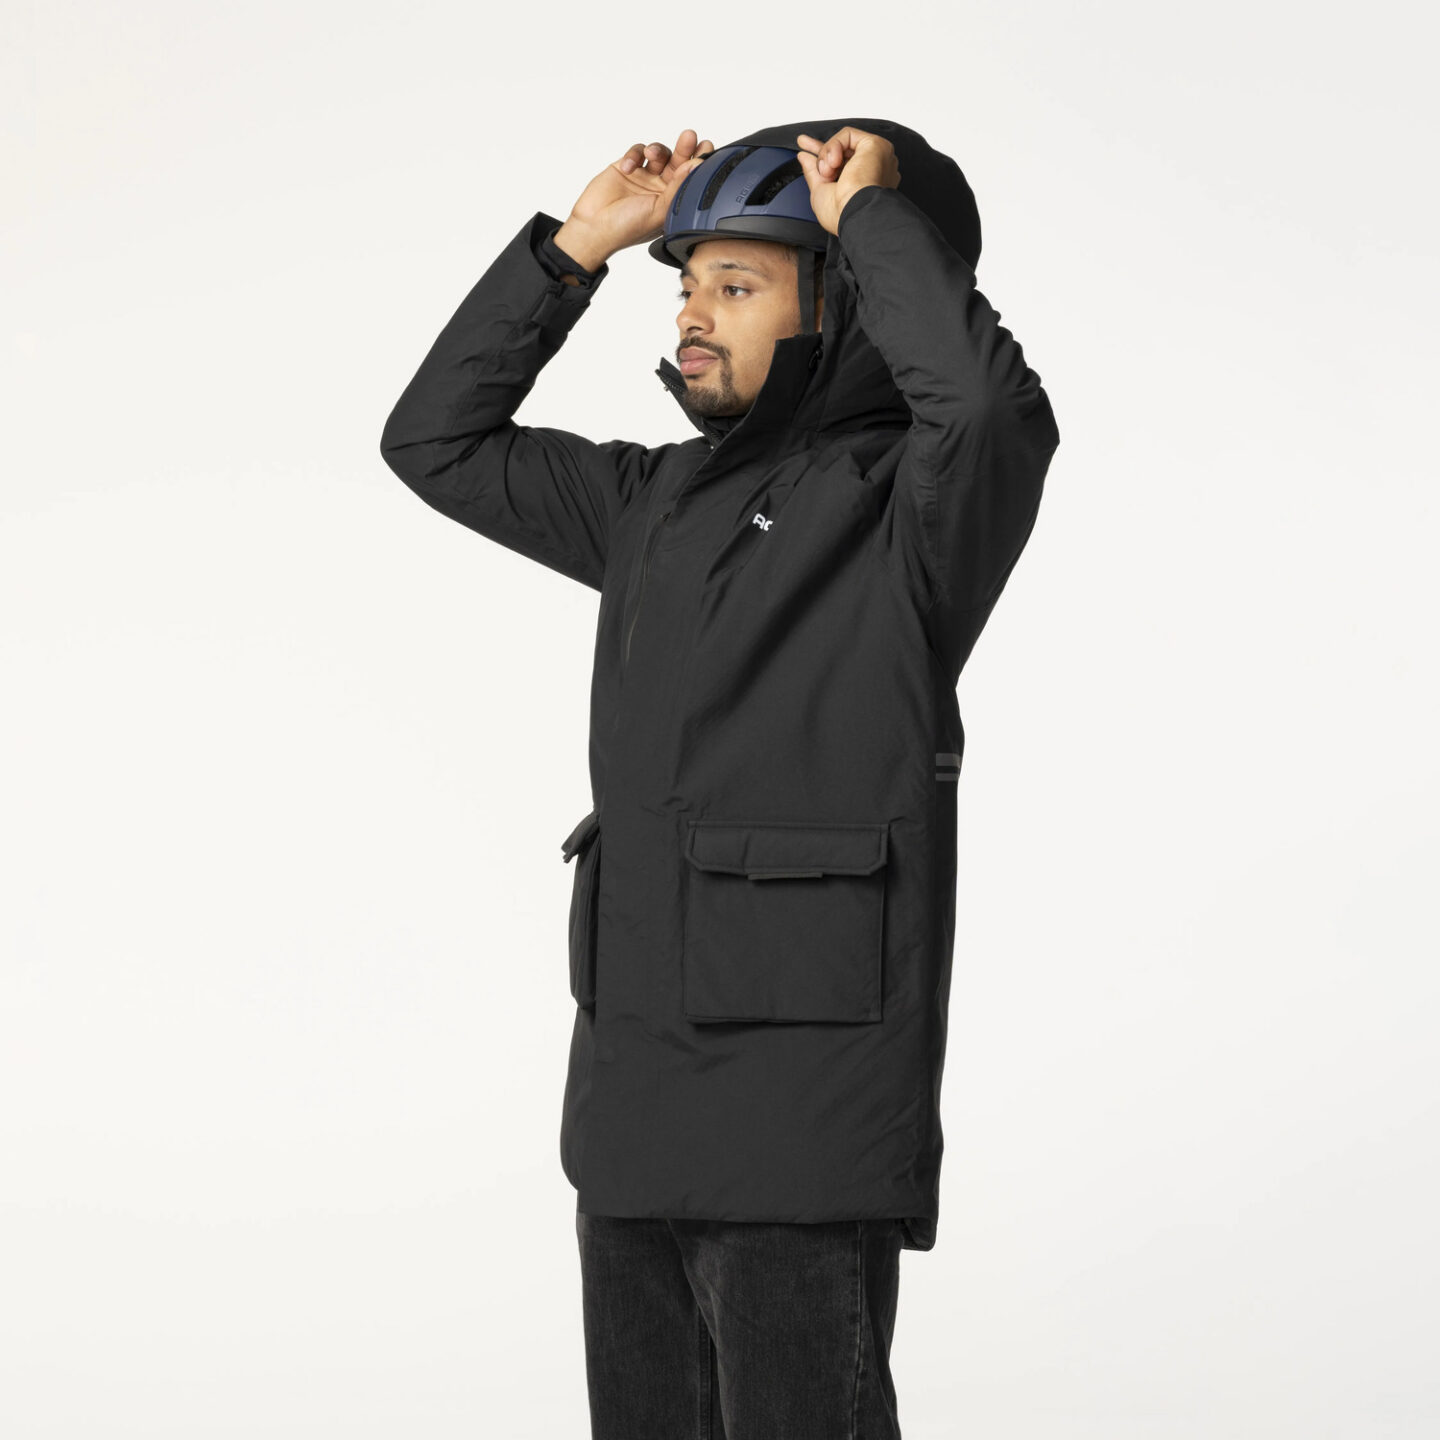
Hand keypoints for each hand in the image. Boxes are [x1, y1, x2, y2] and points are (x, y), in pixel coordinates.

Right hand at [557, 130, 715, 268]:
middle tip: (689, 137)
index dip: (699, 162)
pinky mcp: (626, 167)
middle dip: (684, 148)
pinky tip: (628, 167)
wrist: (594, 227)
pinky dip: (634, 155)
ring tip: (651, 154)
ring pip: (658, 153)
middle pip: (678, 161)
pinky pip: (637, 151)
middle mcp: (660, 188)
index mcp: (672, 201)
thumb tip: (696, 166)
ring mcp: (644, 177)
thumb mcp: (660, 211)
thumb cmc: (627, 228)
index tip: (707, 148)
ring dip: (657, 149)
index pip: (690, 178)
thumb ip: (678, 187)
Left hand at [795, 128, 900, 235]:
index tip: (806, 152)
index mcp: (864, 185)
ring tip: (826, 172)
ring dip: (826, 155)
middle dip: (822, 148)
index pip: (843, 164)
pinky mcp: (875, 145)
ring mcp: (876, 158)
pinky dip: (834, 146)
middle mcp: (874, 171)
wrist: (856, 213)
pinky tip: (833, 162)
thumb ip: (813, 172)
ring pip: (843, 143)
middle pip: (844, 151)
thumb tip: (804, 157)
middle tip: (804, 143)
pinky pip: (847, 134)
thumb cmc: (842, 213)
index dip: (825, 157)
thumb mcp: (820, 192)